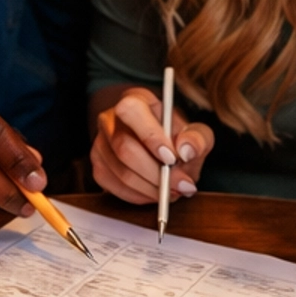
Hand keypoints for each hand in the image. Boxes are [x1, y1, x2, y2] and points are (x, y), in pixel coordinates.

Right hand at [91, 85, 213, 206]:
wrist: (161, 149)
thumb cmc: (177, 137)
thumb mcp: (196, 132)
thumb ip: (197, 138)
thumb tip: (186, 150)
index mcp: (134, 100)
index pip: (131, 111)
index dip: (150, 136)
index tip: (172, 158)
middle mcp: (110, 119)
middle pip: (124, 148)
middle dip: (155, 173)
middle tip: (180, 185)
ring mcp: (100, 144)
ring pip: (121, 173)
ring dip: (151, 188)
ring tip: (173, 191)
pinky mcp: (98, 167)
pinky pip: (116, 188)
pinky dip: (140, 196)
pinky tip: (155, 192)